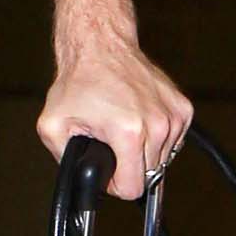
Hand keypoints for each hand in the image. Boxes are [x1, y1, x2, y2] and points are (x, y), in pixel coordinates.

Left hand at [38, 28, 193, 200]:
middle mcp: (158, 125)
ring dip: (143, 152)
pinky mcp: (183, 108)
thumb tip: (78, 181)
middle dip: (128, 166)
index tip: (107, 168)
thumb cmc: (79, 81)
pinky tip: (140, 120)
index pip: (133, 189)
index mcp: (129, 133)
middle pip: (148, 176)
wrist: (102, 46)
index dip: (114, 185)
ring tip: (124, 127)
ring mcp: (174, 116)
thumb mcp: (52, 125)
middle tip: (110, 143)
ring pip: (162, 160)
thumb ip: (63, 161)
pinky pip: (173, 142)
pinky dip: (157, 138)